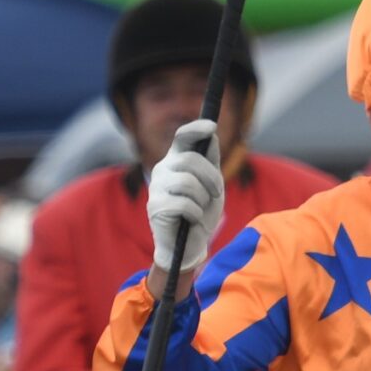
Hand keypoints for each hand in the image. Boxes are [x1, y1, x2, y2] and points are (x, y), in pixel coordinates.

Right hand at [147, 120, 225, 281]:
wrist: (189, 244)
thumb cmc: (201, 212)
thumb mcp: (212, 184)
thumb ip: (211, 161)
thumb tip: (211, 136)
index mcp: (177, 160)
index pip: (182, 137)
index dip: (195, 129)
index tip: (211, 127)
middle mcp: (163, 168)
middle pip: (192, 160)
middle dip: (212, 178)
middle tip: (215, 193)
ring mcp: (156, 186)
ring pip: (188, 182)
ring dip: (203, 198)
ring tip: (200, 208)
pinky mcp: (155, 206)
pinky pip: (185, 204)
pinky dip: (196, 215)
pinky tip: (191, 220)